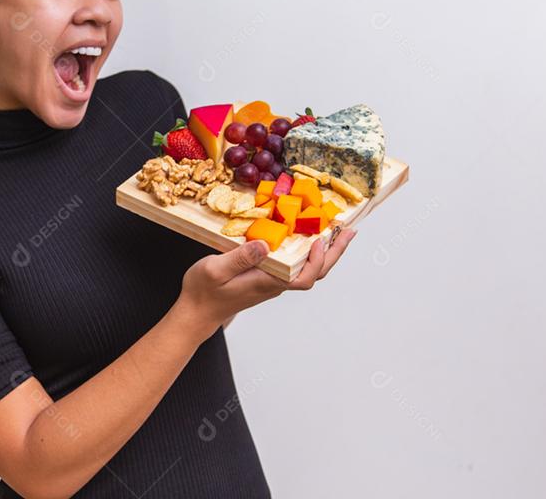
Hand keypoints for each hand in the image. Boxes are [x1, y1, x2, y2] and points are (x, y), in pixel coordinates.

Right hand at [174, 228, 357, 339]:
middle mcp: (274, 284)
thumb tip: (266, 245)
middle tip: (349, 232)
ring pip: (306, 270)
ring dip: (324, 253)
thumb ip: (240, 257)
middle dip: (334, 253)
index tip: (321, 240)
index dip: (317, 260)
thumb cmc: (203, 292)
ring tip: (335, 232)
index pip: (304, 277)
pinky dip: (307, 253)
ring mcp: (272, 283)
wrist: (196, 313)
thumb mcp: (216, 269)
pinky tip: (305, 240)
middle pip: (313, 273)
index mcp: (267, 282)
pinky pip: (295, 266)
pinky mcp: (266, 279)